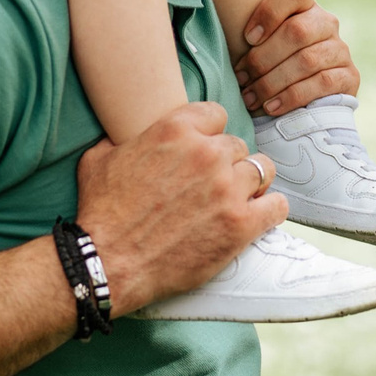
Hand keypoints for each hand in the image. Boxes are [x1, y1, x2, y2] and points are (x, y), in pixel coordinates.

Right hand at [73, 102, 285, 311]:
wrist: (108, 262)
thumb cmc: (101, 212)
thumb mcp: (98, 159)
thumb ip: (118, 138)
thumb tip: (121, 133)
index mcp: (175, 130)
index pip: (216, 114)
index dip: (210, 132)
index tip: (205, 148)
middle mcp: (206, 154)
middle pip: (237, 145)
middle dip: (226, 163)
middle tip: (213, 183)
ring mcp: (227, 189)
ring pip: (262, 170)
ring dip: (251, 183)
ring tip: (238, 197)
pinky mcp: (241, 224)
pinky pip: (276, 206)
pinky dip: (270, 209)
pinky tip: (259, 215)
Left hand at [234, 0, 360, 116]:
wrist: (307, 100)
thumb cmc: (272, 67)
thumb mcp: (261, 46)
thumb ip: (249, 36)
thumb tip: (218, 42)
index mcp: (305, 6)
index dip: (269, 12)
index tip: (247, 38)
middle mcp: (326, 22)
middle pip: (297, 31)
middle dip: (263, 59)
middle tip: (242, 79)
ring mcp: (340, 49)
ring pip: (307, 60)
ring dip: (272, 82)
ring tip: (251, 98)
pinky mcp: (350, 76)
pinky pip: (322, 83)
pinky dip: (292, 97)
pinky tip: (271, 107)